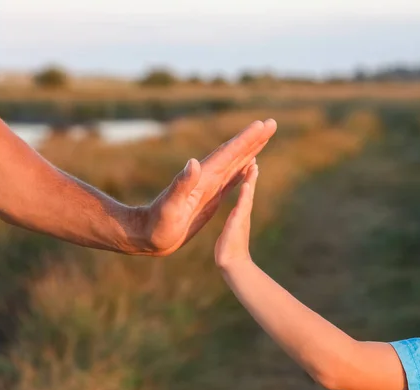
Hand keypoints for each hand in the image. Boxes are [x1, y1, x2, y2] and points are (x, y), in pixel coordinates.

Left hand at [139, 119, 274, 256]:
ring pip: (235, 164)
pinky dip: (242, 170)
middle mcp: (207, 178)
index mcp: (203, 177)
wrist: (147, 235)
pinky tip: (249, 166)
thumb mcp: (169, 206)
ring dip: (250, 150)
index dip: (247, 139)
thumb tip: (194, 162)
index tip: (264, 124)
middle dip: (254, 138)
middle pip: (235, 153)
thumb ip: (181, 184)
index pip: (229, 153)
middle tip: (272, 124)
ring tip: (264, 138)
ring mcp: (208, 187)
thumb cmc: (157, 224)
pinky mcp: (209, 198)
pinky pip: (231, 180)